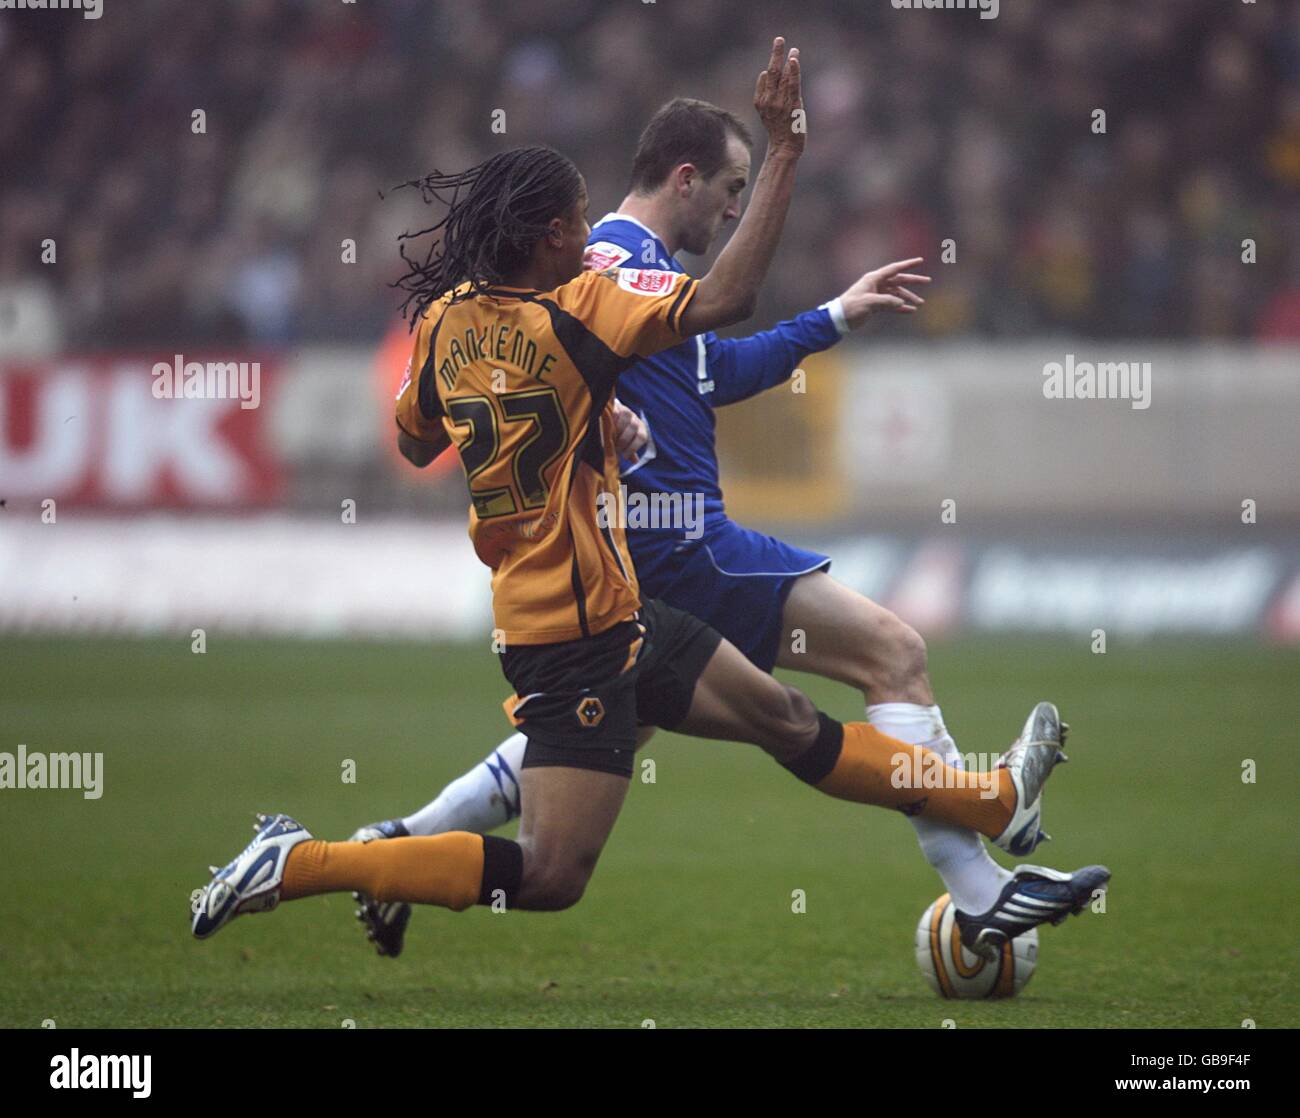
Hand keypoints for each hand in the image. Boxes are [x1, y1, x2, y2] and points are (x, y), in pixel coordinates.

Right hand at [611, 399, 647, 456]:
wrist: (613, 416)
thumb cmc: (620, 434)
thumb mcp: (626, 443)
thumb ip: (630, 451)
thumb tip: (635, 461)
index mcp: (641, 429)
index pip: (641, 437)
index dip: (633, 447)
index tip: (624, 456)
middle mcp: (635, 419)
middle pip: (633, 427)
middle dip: (623, 439)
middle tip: (615, 447)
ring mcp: (626, 411)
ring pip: (625, 417)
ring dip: (617, 429)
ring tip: (609, 438)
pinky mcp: (616, 406)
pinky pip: (615, 411)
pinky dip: (611, 419)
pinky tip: (605, 427)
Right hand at [754, 37, 803, 156]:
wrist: (785, 148)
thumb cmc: (779, 131)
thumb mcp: (768, 111)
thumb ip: (767, 93)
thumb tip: (765, 72)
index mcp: (760, 102)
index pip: (766, 78)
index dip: (773, 66)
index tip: (782, 55)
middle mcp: (768, 101)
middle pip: (771, 72)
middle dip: (775, 54)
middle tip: (779, 39)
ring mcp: (780, 103)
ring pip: (783, 76)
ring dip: (787, 59)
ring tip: (792, 48)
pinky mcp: (792, 106)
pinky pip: (792, 85)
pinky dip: (792, 72)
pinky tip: (793, 60)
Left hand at [838, 258, 930, 327]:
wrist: (839, 319)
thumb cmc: (851, 307)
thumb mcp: (869, 303)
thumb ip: (886, 301)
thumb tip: (902, 302)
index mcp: (874, 279)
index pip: (894, 269)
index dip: (907, 264)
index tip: (920, 260)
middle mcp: (876, 285)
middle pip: (898, 280)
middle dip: (913, 281)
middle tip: (927, 280)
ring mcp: (877, 295)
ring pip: (896, 294)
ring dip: (908, 298)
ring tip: (920, 303)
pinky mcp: (876, 306)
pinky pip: (892, 305)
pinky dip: (901, 307)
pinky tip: (911, 310)